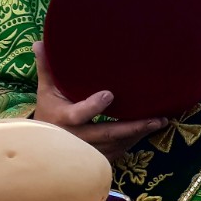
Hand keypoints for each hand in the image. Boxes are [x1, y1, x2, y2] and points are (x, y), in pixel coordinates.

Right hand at [32, 41, 164, 159]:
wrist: (44, 146)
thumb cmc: (49, 112)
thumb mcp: (46, 91)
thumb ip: (47, 68)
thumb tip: (39, 42)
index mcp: (64, 119)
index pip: (78, 114)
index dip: (92, 107)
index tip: (109, 94)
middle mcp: (78, 138)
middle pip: (107, 134)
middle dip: (132, 127)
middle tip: (156, 118)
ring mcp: (89, 151)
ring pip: (117, 144)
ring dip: (139, 134)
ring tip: (160, 122)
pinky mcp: (98, 158)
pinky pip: (120, 151)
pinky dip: (135, 141)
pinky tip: (151, 129)